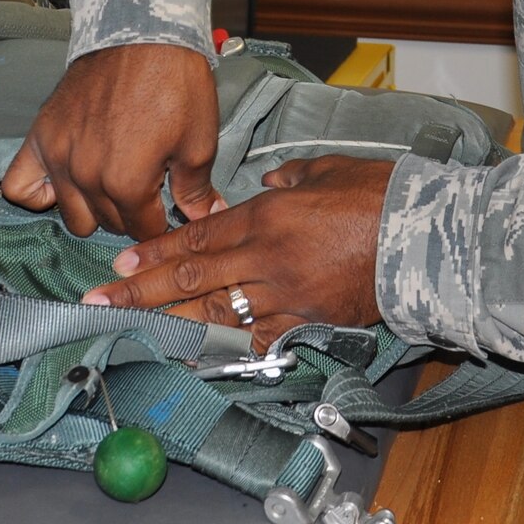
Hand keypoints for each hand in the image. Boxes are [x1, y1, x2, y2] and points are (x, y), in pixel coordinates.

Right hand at [1, 42, 220, 239]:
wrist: (143, 31)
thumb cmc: (175, 81)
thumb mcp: (200, 140)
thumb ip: (195, 190)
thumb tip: (204, 217)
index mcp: (126, 182)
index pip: (144, 230)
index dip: (162, 221)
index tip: (168, 204)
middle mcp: (86, 176)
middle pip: (108, 224)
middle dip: (132, 213)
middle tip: (146, 185)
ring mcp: (58, 156)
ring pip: (72, 215)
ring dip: (94, 207)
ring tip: (112, 182)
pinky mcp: (40, 136)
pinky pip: (19, 186)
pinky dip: (38, 193)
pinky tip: (63, 183)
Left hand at [82, 156, 395, 351]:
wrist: (423, 235)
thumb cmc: (377, 194)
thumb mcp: (326, 169)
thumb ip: (291, 178)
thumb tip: (272, 181)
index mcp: (266, 214)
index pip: (196, 237)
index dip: (154, 252)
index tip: (120, 263)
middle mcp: (265, 256)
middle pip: (191, 277)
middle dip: (141, 291)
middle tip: (100, 302)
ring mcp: (286, 294)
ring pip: (216, 312)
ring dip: (172, 322)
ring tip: (135, 329)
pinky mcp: (309, 322)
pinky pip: (260, 337)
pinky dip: (231, 344)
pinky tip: (201, 353)